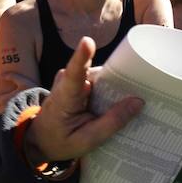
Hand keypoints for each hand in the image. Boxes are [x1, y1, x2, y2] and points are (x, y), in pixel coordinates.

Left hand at [22, 38, 143, 162]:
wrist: (39, 140)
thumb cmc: (60, 141)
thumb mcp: (86, 140)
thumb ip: (111, 122)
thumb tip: (138, 102)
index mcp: (64, 97)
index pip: (73, 73)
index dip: (82, 56)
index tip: (88, 41)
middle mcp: (67, 81)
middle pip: (99, 73)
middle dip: (120, 79)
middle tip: (142, 91)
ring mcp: (73, 80)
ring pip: (103, 76)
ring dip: (117, 86)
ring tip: (132, 100)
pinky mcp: (80, 82)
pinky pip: (101, 80)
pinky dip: (112, 89)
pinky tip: (123, 99)